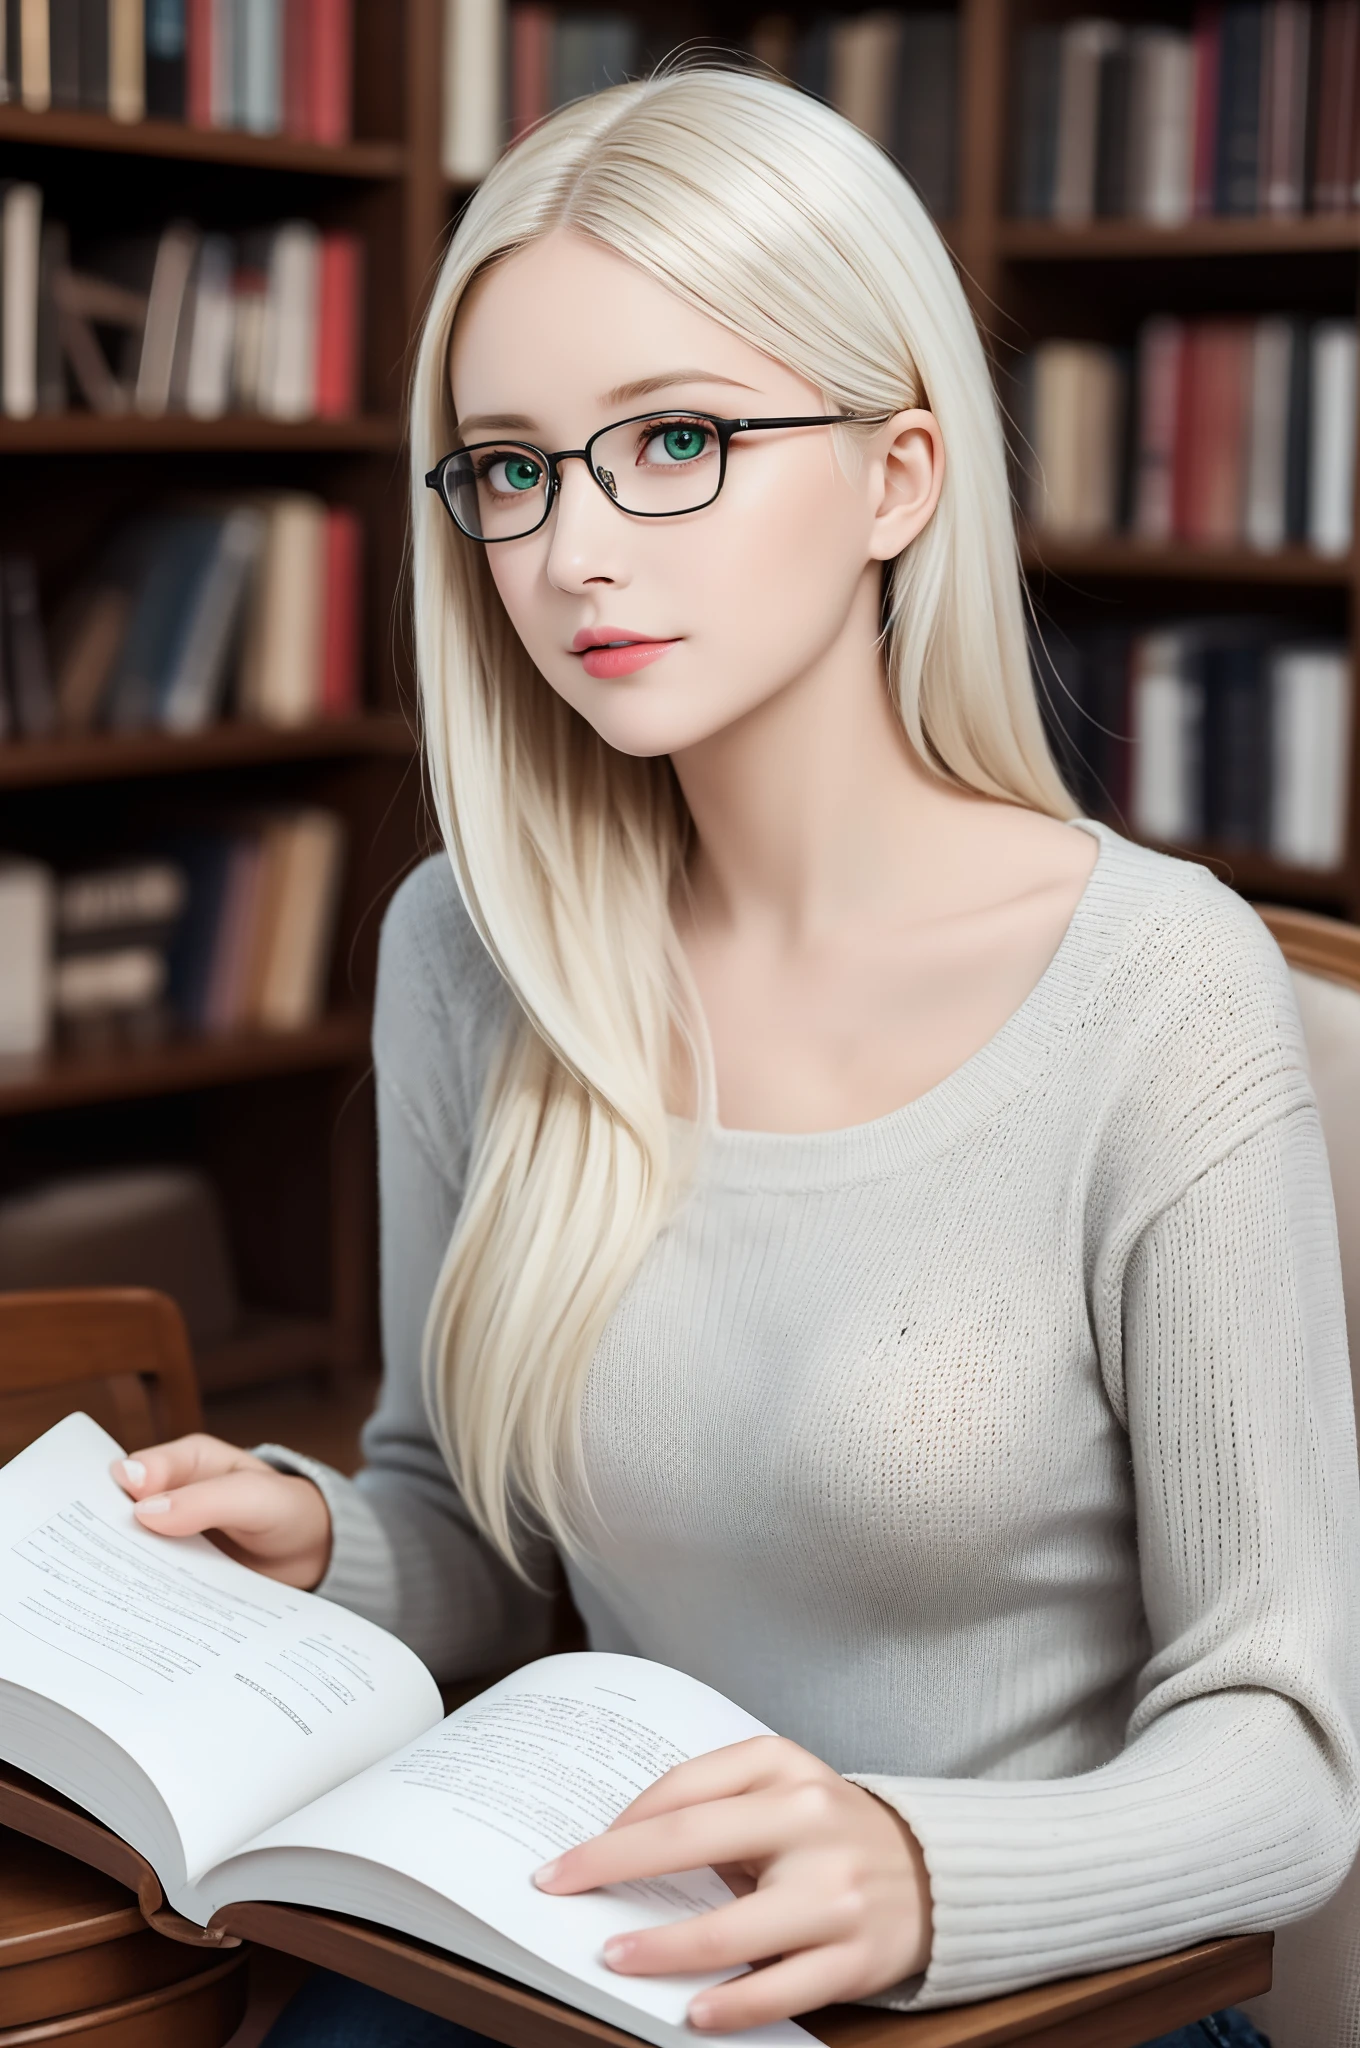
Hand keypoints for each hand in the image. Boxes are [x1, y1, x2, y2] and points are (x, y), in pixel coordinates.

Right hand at [110, 1434, 331, 1589]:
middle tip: (96, 1566)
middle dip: (108, 1537)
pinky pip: (150, 1582)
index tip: (117, 1521)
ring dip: (123, 1571)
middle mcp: (171, 1495)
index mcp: (187, 1461)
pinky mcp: (177, 1572)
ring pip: (130, 1551)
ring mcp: (171, 1535)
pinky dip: (143, 1595)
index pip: (135, 1471)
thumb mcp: (257, 1498)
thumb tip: (143, 1510)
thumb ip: (207, 1499)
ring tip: (112, 1597)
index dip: (117, 1495)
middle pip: (121, 1514)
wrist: (315, 1553)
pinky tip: (136, 1616)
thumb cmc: (290, 1510)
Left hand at [533, 1734, 931, 2030]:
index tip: (570, 1856)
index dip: (617, 1825)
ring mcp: (835, 1891)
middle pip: (691, 1843)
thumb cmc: (830, 1829)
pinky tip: (692, 2011)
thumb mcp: (782, 1787)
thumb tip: (623, 1847)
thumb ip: (717, 1803)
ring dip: (661, 1949)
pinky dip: (730, 2005)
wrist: (932, 1869)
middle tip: (561, 1891)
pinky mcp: (856, 1954)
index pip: (683, 1789)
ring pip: (731, 1930)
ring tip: (616, 1957)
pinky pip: (780, 1988)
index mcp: (784, 1768)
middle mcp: (809, 1820)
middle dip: (612, 1869)